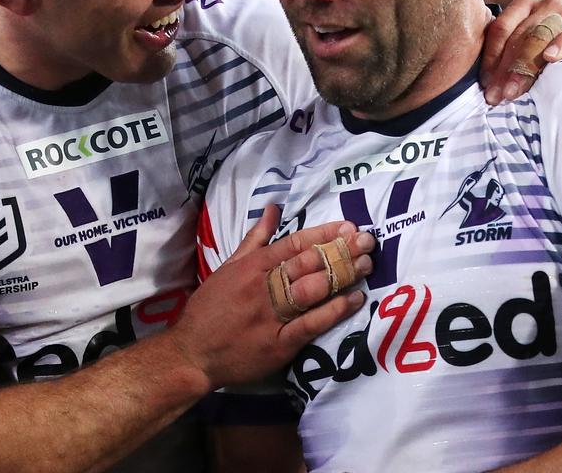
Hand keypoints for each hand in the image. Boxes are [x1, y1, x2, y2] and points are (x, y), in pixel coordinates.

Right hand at [172, 206, 373, 389]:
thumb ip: (254, 239)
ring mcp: (271, 315)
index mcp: (252, 266)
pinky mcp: (278, 344)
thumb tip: (273, 209)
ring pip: (312, 290)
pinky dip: (334, 311)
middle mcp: (263, 287)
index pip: (294, 243)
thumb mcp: (228, 267)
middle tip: (368, 241)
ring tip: (367, 265)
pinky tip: (354, 300)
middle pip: (308, 263)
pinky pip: (311, 324)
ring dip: (342, 276)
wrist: (192, 353)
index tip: (349, 227)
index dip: (324, 234)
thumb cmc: (210, 308)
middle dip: (341, 251)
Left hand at [480, 0, 561, 103]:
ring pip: (541, 38)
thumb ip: (506, 59)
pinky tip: (550, 57)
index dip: (491, 58)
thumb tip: (485, 84)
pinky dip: (561, 44)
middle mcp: (546, 4)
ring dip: (525, 67)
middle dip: (506, 70)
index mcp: (524, 5)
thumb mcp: (525, 56)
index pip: (501, 29)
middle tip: (496, 95)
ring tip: (513, 90)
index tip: (486, 84)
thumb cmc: (550, 61)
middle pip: (520, 37)